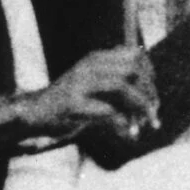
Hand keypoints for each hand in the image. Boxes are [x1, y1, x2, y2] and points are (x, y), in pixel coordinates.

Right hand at [0, 48, 159, 147]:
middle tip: (153, 113)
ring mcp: (80, 84)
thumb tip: (153, 98)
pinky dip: (123, 124)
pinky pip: (108, 111)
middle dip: (148, 92)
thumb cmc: (71, 104)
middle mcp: (89, 66)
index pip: (134, 54)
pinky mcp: (73, 104)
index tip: (153, 97)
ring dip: (140, 107)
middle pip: (132, 69)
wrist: (36, 114)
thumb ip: (119, 85)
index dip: (150, 75)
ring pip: (123, 87)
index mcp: (96, 59)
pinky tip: (129, 135)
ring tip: (145, 125)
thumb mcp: (95, 87)